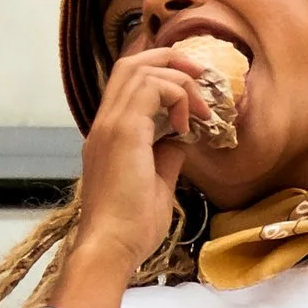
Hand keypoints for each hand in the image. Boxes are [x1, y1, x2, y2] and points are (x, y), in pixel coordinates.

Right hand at [75, 43, 234, 273]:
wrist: (111, 248)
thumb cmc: (131, 228)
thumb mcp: (158, 184)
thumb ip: (167, 155)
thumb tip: (183, 137)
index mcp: (110, 133)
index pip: (129, 82)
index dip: (161, 74)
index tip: (192, 94)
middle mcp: (106, 122)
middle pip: (131, 63)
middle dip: (170, 60)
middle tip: (202, 77)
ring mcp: (110, 124)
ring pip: (140, 68)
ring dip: (178, 78)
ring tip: (201, 105)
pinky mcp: (123, 131)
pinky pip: (151, 88)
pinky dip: (176, 95)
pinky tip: (187, 123)